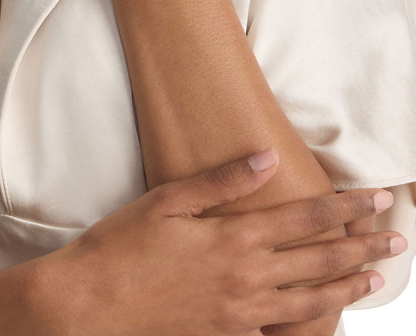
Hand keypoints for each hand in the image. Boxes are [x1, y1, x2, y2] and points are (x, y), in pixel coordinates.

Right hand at [36, 149, 404, 334]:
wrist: (90, 306)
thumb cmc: (122, 247)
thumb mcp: (167, 201)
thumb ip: (221, 181)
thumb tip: (266, 158)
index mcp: (233, 238)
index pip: (305, 217)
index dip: (346, 207)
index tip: (378, 198)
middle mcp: (246, 278)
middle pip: (319, 260)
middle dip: (363, 247)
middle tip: (397, 239)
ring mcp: (240, 313)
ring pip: (311, 300)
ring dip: (348, 287)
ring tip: (376, 279)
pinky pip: (282, 332)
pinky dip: (311, 324)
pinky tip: (324, 318)